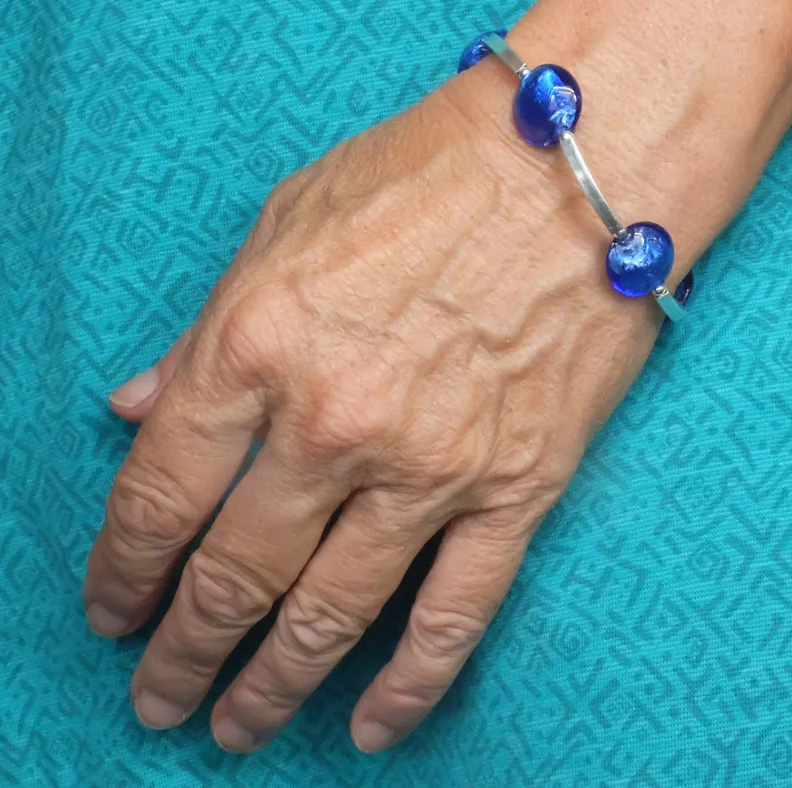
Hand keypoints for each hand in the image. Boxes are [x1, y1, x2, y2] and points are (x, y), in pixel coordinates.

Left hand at [83, 55, 668, 754]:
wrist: (574, 169)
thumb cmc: (427, 173)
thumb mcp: (284, 224)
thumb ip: (204, 330)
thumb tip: (133, 407)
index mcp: (255, 345)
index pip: (158, 495)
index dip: (120, 570)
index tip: (112, 609)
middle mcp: (332, 424)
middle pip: (233, 575)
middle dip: (181, 651)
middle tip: (158, 694)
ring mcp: (429, 468)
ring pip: (330, 617)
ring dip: (269, 686)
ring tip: (234, 729)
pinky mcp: (516, 490)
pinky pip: (455, 617)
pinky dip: (408, 687)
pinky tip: (370, 729)